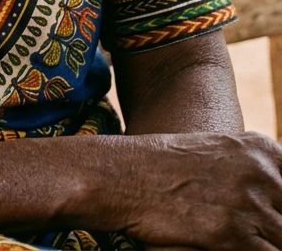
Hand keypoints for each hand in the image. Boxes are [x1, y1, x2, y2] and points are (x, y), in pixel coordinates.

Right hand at [121, 131, 281, 249]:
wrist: (124, 175)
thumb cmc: (165, 168)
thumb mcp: (217, 154)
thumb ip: (252, 173)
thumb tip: (274, 200)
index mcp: (261, 149)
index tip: (274, 219)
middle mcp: (261, 170)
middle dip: (278, 229)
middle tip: (259, 234)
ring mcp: (248, 201)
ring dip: (270, 244)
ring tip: (246, 241)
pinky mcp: (232, 233)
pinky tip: (237, 250)